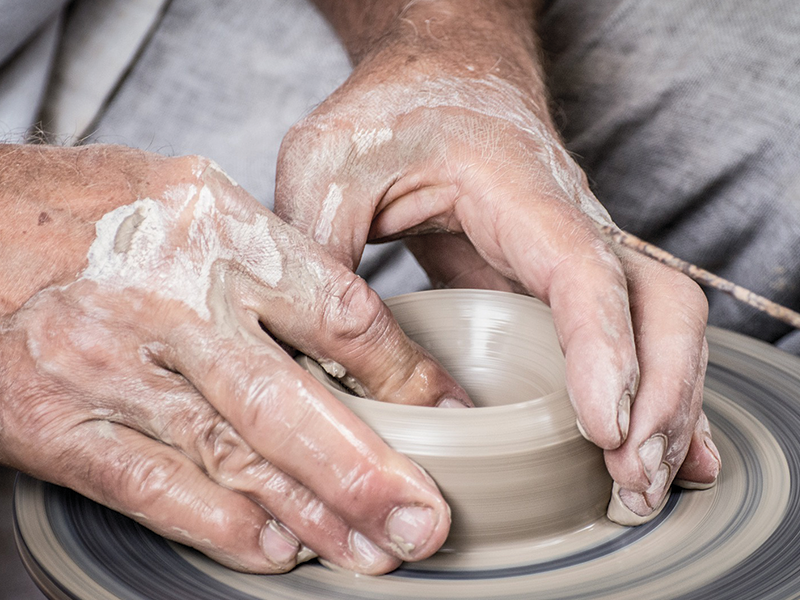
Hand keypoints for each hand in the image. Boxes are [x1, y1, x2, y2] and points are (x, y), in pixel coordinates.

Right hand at [0, 144, 469, 572]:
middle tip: (426, 522)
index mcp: (214, 225)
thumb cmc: (80, 207)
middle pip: (293, 401)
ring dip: (311, 513)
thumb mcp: (183, 195)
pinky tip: (277, 548)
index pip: (338, 310)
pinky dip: (220, 525)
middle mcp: (168, 297)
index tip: (445, 411)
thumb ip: (262, 256)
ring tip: (372, 549)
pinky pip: (153, 485)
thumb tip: (347, 328)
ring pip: (232, 455)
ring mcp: (110, 364)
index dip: (403, 373)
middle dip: (369, 472)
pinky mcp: (56, 421)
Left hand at [276, 0, 719, 523]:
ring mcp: (575, 252)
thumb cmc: (387, 112)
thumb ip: (319, 250)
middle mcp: (569, 222)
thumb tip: (318, 360)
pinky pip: (630, 333)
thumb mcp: (327, 165)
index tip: (604, 428)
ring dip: (667, 408)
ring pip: (662, 324)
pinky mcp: (560, 282)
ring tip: (642, 487)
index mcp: (516, 188)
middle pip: (660, 305)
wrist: (438, 76)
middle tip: (632, 482)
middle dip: (663, 397)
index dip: (604, 351)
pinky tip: (648, 449)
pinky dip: (651, 394)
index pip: (583, 269)